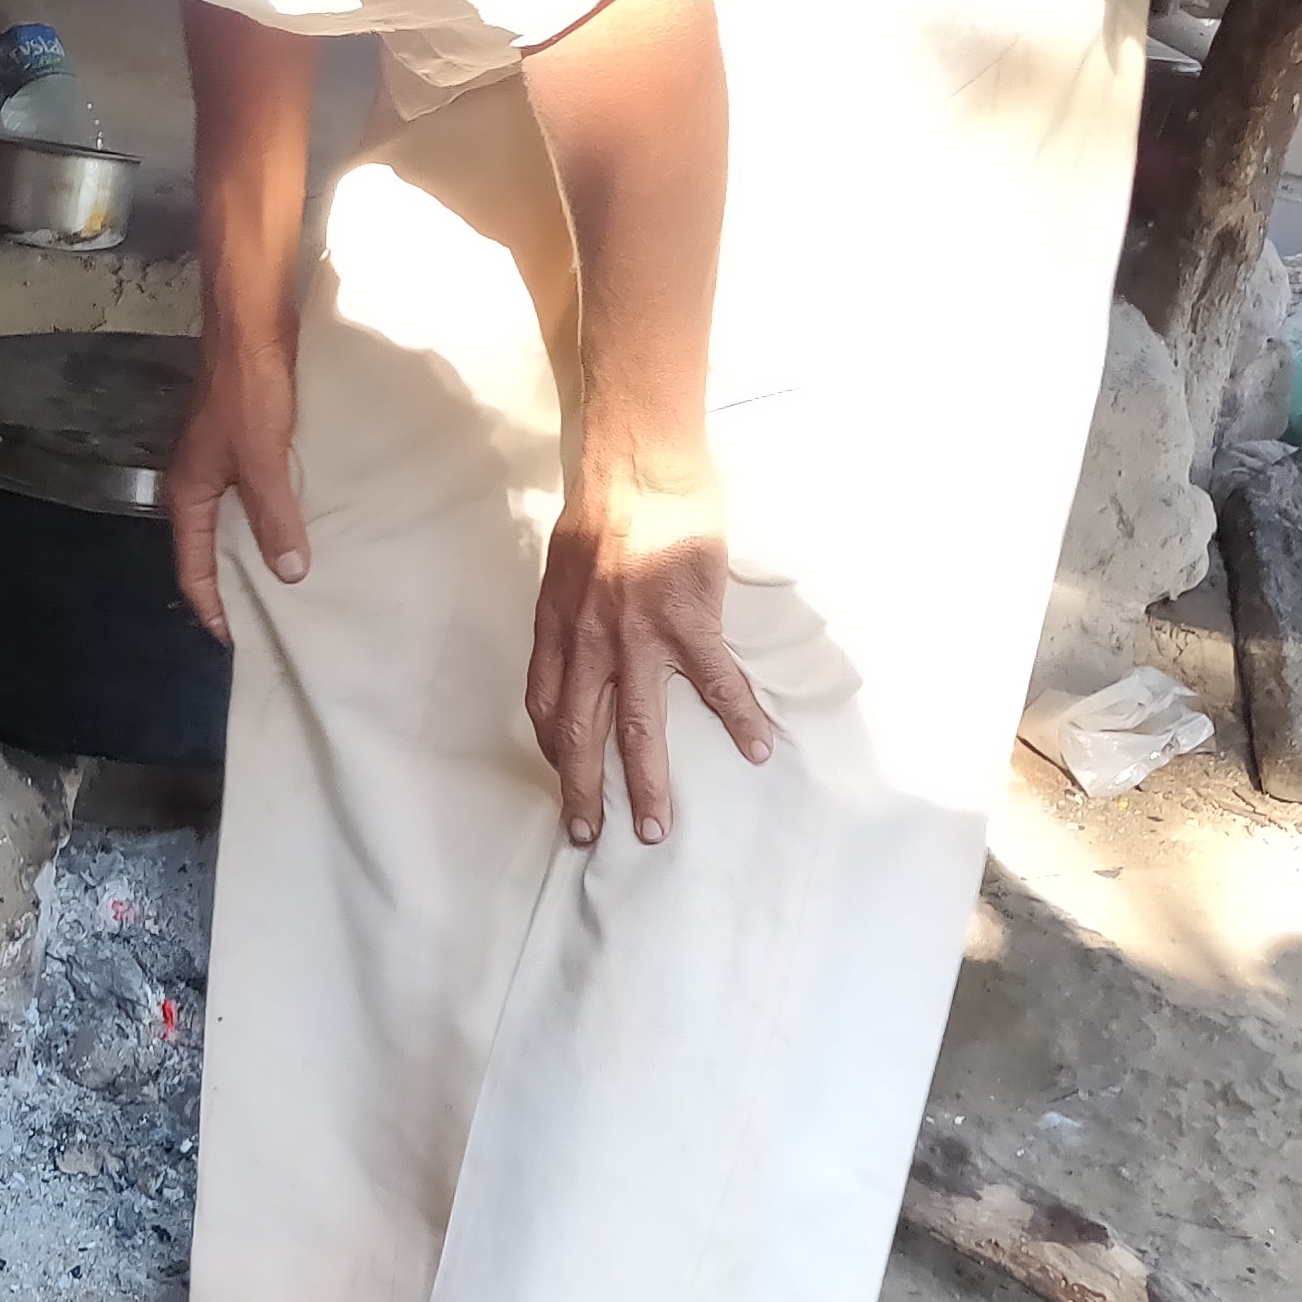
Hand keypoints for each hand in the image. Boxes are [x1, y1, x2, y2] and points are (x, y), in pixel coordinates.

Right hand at [166, 343, 308, 641]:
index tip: (238, 641)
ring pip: (236, 521)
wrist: (251, 324)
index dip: (211, 605)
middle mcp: (199, 481)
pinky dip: (274, 517)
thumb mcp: (262, 460)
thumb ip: (274, 517)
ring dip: (258, 550)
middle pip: (212, 548)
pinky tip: (304, 525)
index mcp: (189, 493)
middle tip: (271, 621)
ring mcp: (221, 461)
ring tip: (293, 581)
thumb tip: (291, 575)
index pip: (192, 566)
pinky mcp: (245, 441)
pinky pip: (256, 494)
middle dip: (235, 585)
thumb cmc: (248, 391)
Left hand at [523, 442, 772, 847]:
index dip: (552, 750)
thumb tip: (582, 643)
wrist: (637, 465)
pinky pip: (715, 681)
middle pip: (579, 733)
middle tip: (590, 836)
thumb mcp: (564, 569)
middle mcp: (589, 643)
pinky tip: (756, 749)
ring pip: (638, 726)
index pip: (544, 706)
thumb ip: (571, 615)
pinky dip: (737, 718)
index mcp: (558, 629)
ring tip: (658, 827)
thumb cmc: (604, 510)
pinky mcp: (688, 620)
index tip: (564, 779)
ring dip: (647, 783)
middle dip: (584, 791)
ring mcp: (638, 636)